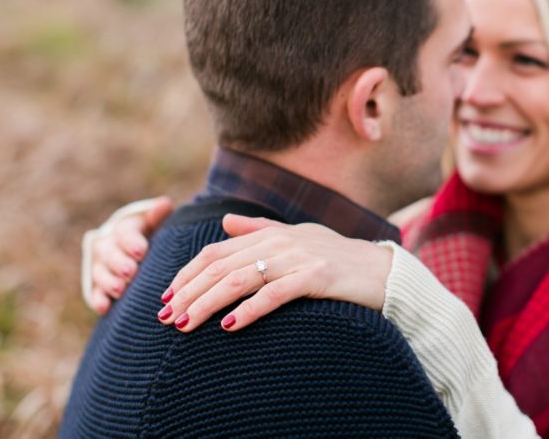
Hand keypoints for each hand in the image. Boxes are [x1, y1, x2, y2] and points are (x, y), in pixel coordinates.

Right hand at [88, 196, 173, 313]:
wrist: (140, 253)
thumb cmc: (154, 237)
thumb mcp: (157, 224)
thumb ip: (159, 216)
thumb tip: (164, 204)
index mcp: (124, 228)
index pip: (124, 232)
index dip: (131, 242)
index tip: (141, 251)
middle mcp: (108, 245)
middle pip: (109, 252)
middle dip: (119, 263)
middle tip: (131, 272)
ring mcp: (100, 266)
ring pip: (99, 272)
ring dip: (108, 281)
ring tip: (120, 289)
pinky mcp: (97, 285)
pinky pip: (94, 292)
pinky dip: (98, 299)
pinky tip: (105, 307)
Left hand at [157, 215, 393, 332]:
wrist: (382, 270)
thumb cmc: (338, 257)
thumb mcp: (298, 237)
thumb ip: (260, 230)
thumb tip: (225, 221)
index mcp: (270, 234)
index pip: (216, 252)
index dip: (187, 274)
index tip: (166, 297)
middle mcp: (279, 242)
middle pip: (221, 267)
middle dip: (188, 293)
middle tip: (166, 318)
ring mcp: (298, 258)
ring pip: (240, 280)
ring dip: (207, 304)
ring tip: (186, 325)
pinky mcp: (317, 277)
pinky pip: (275, 294)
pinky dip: (249, 310)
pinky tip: (230, 326)